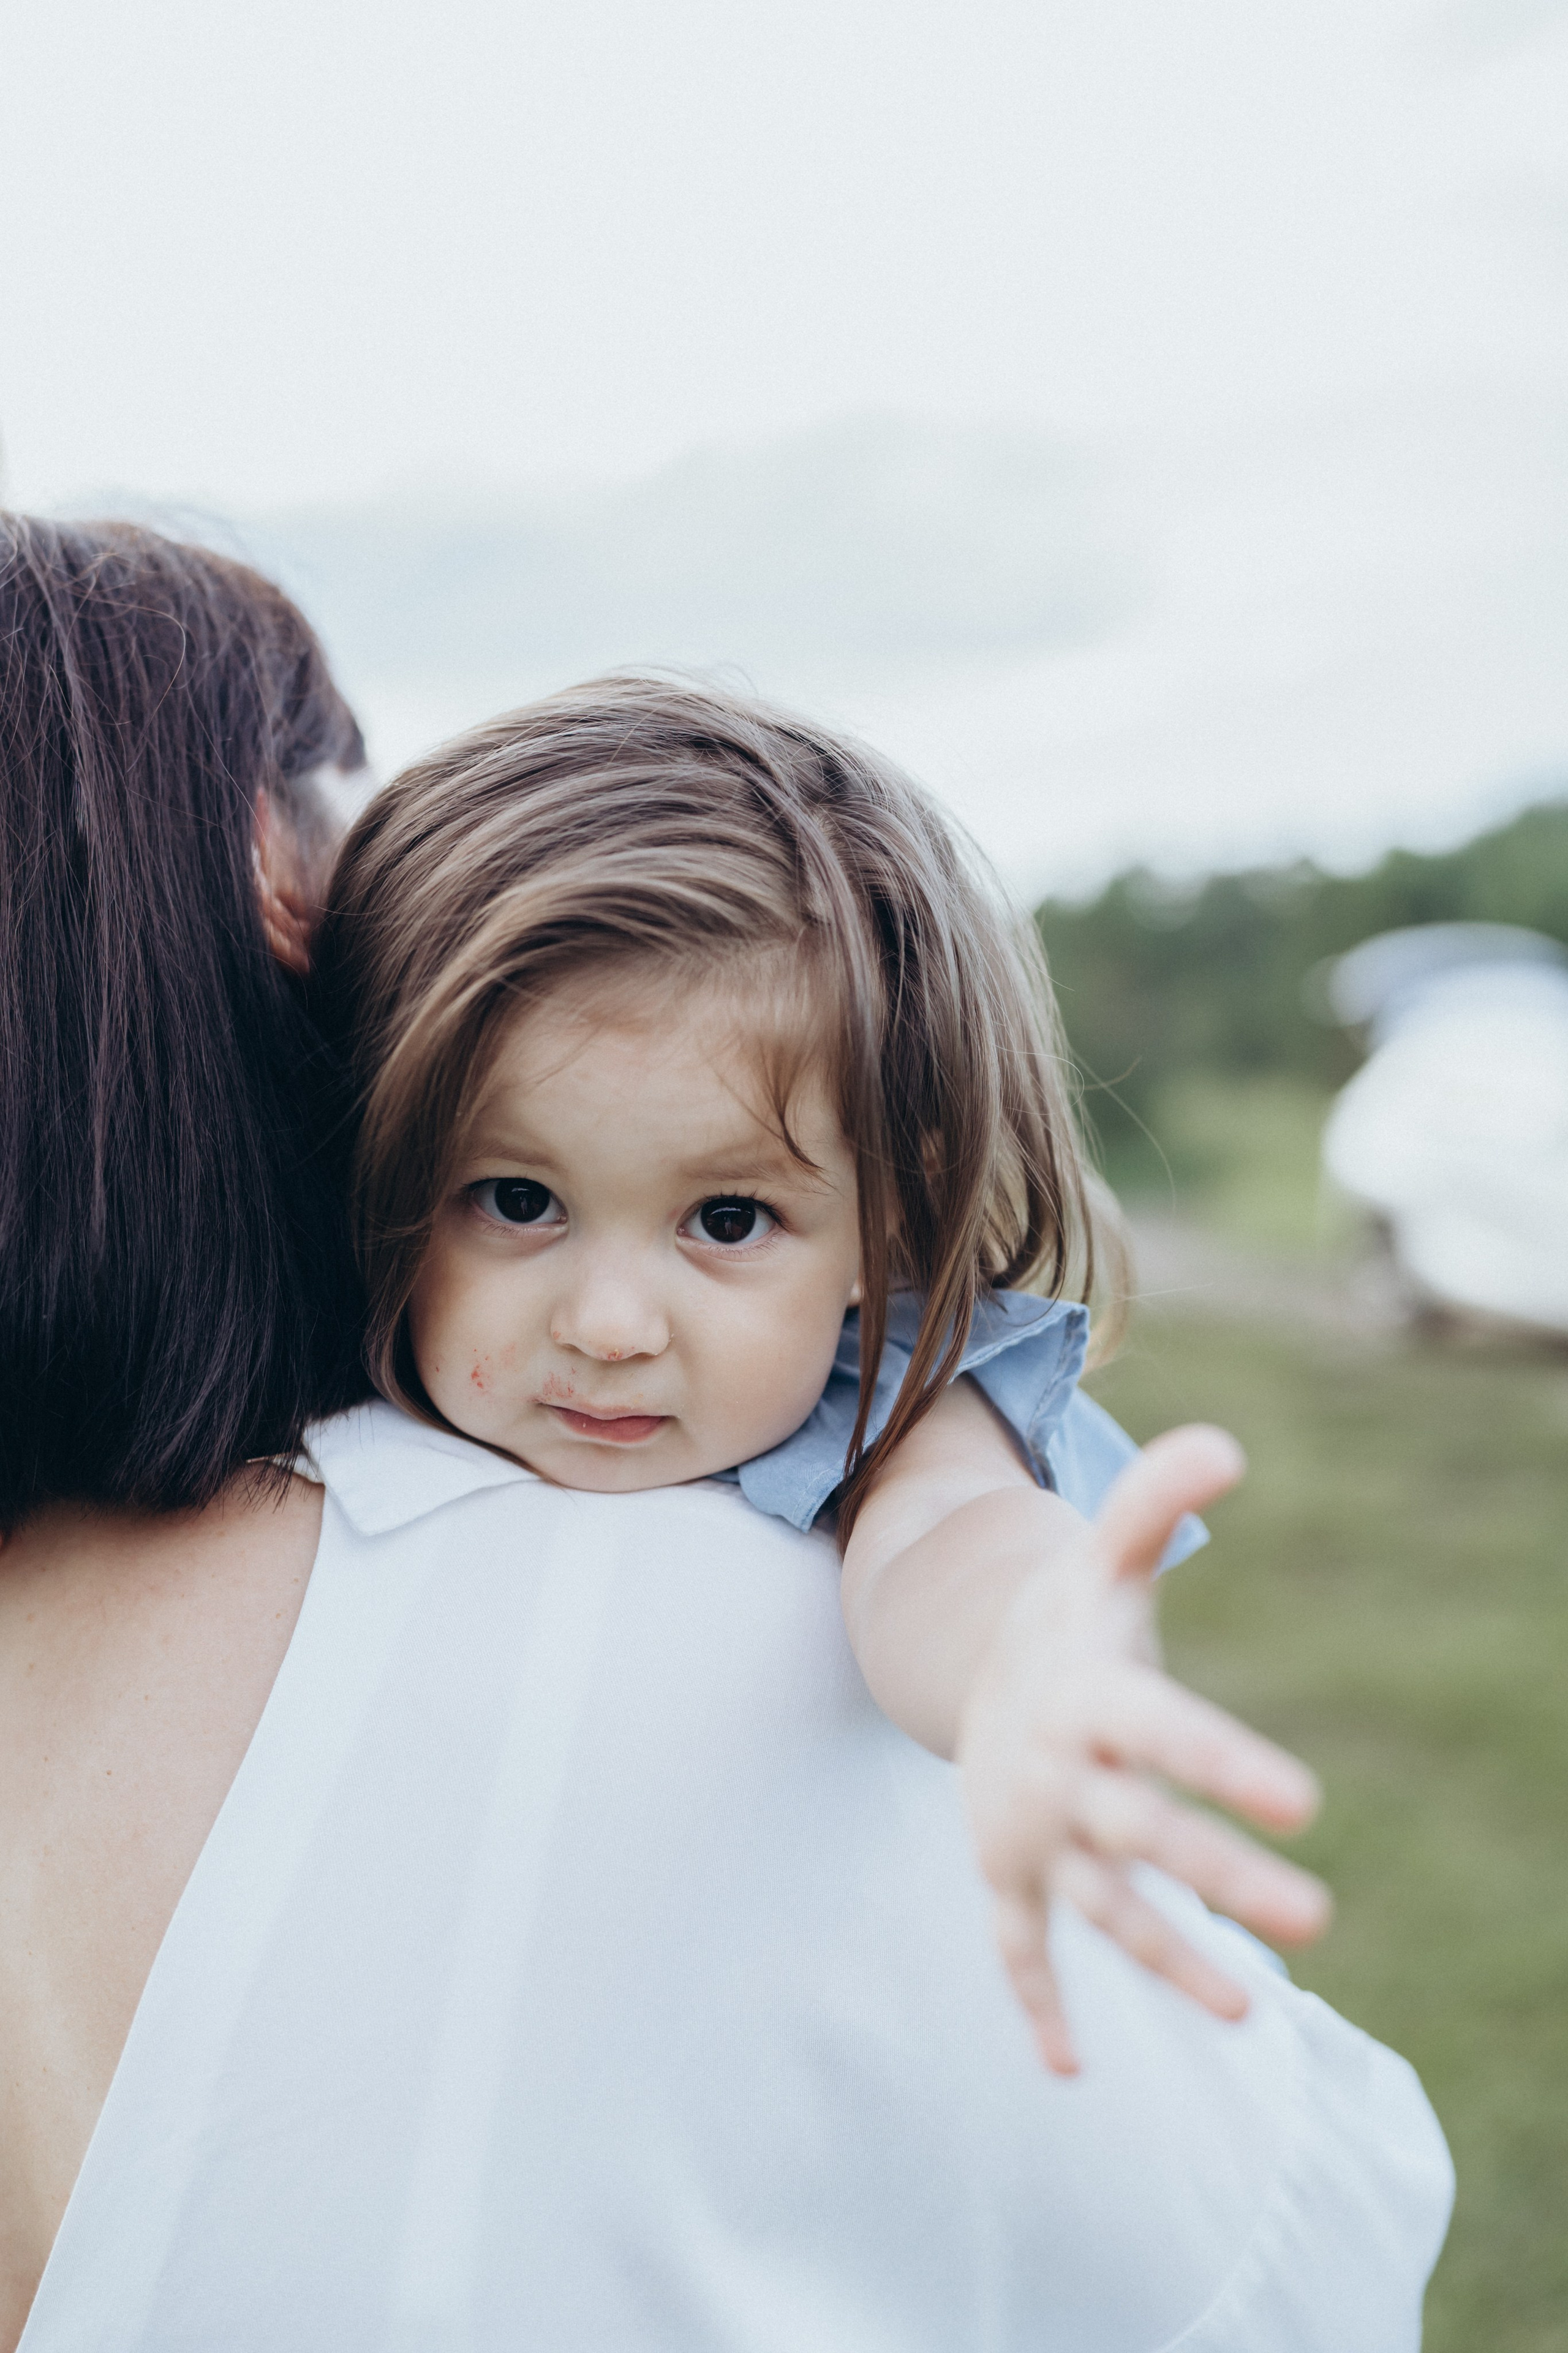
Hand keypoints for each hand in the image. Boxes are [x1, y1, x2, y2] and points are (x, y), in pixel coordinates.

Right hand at [954, 1425, 1329, 2073]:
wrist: (965, 1664)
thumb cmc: (1067, 1612)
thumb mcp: (1100, 1553)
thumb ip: (1155, 1503)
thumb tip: (1230, 1447)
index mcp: (1086, 1695)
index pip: (1162, 1732)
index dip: (1223, 1763)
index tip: (1305, 1803)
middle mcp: (1056, 1772)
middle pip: (1142, 1834)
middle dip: (1219, 1876)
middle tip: (1317, 1919)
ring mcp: (1028, 1833)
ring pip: (1098, 1906)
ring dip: (1165, 1957)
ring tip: (1245, 2012)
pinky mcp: (1007, 1878)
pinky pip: (1016, 1951)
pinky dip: (1036, 2008)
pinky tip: (1069, 2072)